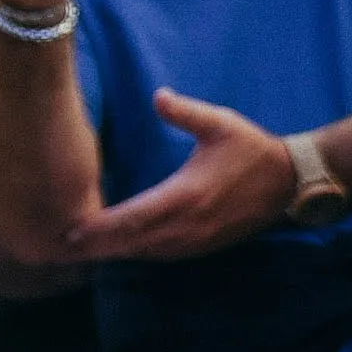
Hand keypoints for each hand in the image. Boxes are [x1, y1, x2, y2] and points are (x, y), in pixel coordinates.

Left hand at [72, 88, 300, 261]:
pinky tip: (117, 250)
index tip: (71, 232)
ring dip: (114, 252)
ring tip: (80, 251)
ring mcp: (197, 240)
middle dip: (96, 246)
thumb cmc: (253, 149)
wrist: (291, 183)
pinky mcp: (204, 246)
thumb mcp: (221, 124)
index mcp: (187, 196)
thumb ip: (186, 112)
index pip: (134, 217)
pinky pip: (162, 255)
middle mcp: (189, 225)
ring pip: (146, 252)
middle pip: (132, 242)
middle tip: (60, 247)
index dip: (100, 228)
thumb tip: (158, 96)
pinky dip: (137, 253)